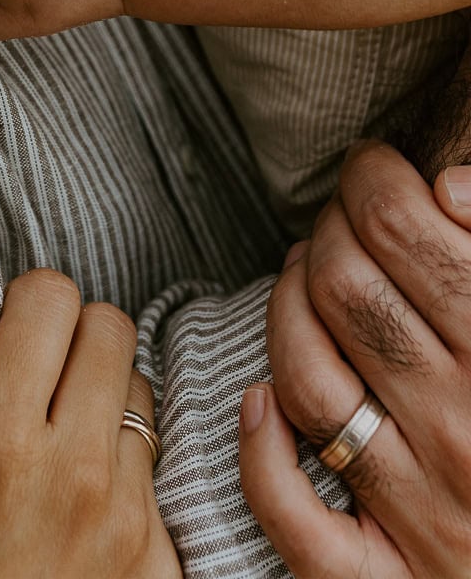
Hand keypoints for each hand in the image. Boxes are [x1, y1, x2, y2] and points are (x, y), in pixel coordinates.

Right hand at [0, 269, 179, 578]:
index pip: (51, 300)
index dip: (21, 307)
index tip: (0, 341)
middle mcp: (77, 472)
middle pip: (109, 329)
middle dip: (67, 337)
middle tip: (24, 382)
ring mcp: (127, 521)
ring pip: (140, 392)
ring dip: (100, 397)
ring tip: (48, 443)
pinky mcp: (156, 565)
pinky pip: (156, 471)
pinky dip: (122, 466)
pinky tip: (76, 503)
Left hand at [240, 142, 470, 576]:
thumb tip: (449, 186)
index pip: (408, 235)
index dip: (373, 180)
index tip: (369, 167)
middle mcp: (464, 430)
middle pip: (347, 290)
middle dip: (327, 230)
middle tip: (336, 218)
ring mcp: (420, 509)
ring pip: (306, 375)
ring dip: (285, 307)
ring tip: (299, 273)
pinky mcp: (380, 576)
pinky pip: (292, 508)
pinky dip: (260, 451)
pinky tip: (256, 398)